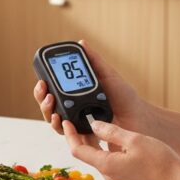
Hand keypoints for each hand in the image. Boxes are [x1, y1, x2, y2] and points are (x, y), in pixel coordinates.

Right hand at [33, 40, 151, 137]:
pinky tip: (61, 118)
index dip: (44, 86)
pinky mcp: (82, 136)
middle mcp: (73, 108)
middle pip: (48, 105)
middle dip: (41, 98)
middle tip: (45, 90)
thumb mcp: (107, 75)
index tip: (43, 80)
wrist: (137, 116)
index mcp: (76, 94)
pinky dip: (59, 126)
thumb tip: (82, 43)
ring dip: (47, 111)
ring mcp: (77, 123)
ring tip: (51, 101)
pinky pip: (65, 134)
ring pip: (53, 120)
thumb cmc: (125, 97)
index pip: (52, 90)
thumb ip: (94, 61)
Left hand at [62, 118, 179, 179]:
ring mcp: (115, 176)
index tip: (66, 121)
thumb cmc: (158, 160)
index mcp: (106, 164)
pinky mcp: (123, 175)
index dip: (70, 135)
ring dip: (92, 141)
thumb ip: (111, 131)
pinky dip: (103, 147)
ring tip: (92, 122)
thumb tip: (94, 124)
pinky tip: (109, 135)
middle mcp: (107, 173)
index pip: (77, 150)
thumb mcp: (133, 139)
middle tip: (77, 117)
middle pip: (85, 153)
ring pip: (96, 156)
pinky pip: (107, 159)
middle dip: (79, 136)